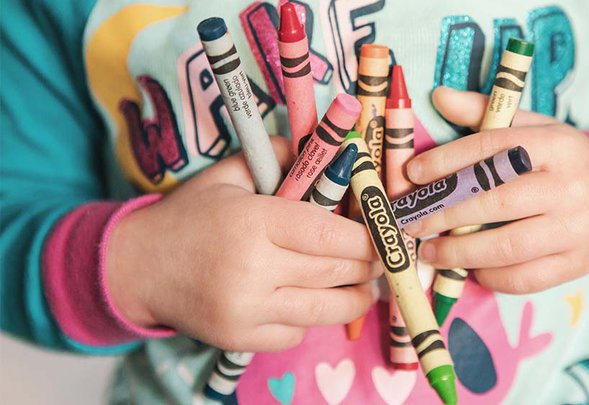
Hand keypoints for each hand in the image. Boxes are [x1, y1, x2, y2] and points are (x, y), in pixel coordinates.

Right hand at [106, 137, 380, 351]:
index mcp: (253, 221)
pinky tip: (309, 301)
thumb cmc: (189, 216)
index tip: (384, 235)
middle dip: (369, 266)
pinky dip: (311, 318)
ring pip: (325, 309)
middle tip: (383, 259)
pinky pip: (297, 333)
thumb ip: (277, 156)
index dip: (367, 237)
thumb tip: (326, 149)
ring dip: (355, 298)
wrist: (138, 266)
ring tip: (365, 286)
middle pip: (335, 271)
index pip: (329, 232)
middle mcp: (253, 268)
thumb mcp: (228, 175)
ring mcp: (247, 309)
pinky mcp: (241, 339)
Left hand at [403, 87, 588, 293]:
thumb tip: (439, 96)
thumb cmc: (562, 161)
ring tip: (429, 251)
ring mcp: (576, 230)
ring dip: (459, 252)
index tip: (413, 174)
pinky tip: (468, 268)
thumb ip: (486, 114)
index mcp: (557, 145)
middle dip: (445, 214)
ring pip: (507, 247)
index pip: (493, 149)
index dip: (447, 161)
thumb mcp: (532, 128)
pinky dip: (489, 276)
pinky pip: (523, 278)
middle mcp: (570, 187)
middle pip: (496, 202)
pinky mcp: (576, 265)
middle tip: (412, 222)